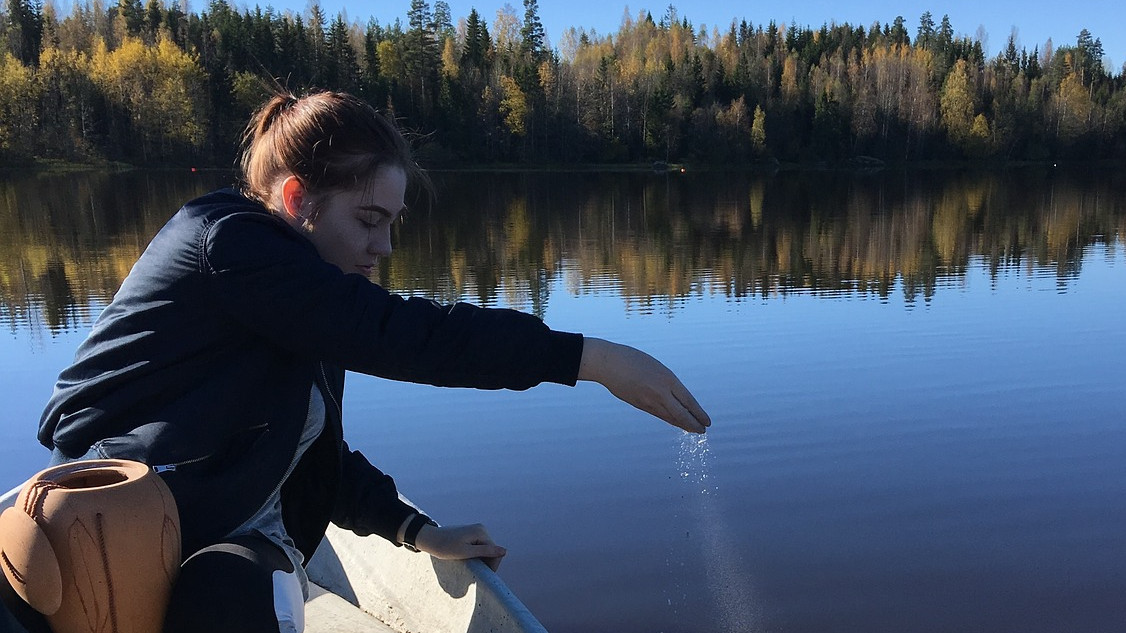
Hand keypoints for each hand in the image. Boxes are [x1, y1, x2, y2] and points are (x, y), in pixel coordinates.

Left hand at [412, 523, 506, 570]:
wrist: (430, 539)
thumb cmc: (445, 547)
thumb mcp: (465, 552)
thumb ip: (485, 551)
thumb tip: (505, 551)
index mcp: (481, 532)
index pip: (495, 552)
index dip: (492, 565)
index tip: (482, 575)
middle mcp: (481, 529)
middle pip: (492, 550)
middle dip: (486, 562)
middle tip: (474, 572)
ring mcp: (476, 530)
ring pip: (486, 550)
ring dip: (481, 559)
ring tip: (470, 566)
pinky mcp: (471, 534)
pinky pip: (480, 547)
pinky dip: (476, 555)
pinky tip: (468, 560)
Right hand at [577, 337, 710, 433]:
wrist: (607, 362)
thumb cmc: (631, 359)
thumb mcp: (655, 367)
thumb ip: (665, 382)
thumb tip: (674, 399)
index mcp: (667, 379)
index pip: (688, 401)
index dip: (699, 414)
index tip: (707, 422)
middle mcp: (660, 392)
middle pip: (681, 414)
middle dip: (693, 424)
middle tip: (703, 430)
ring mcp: (648, 401)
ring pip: (669, 417)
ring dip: (682, 424)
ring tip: (692, 429)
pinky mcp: (639, 404)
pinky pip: (658, 415)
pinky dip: (669, 419)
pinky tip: (673, 422)